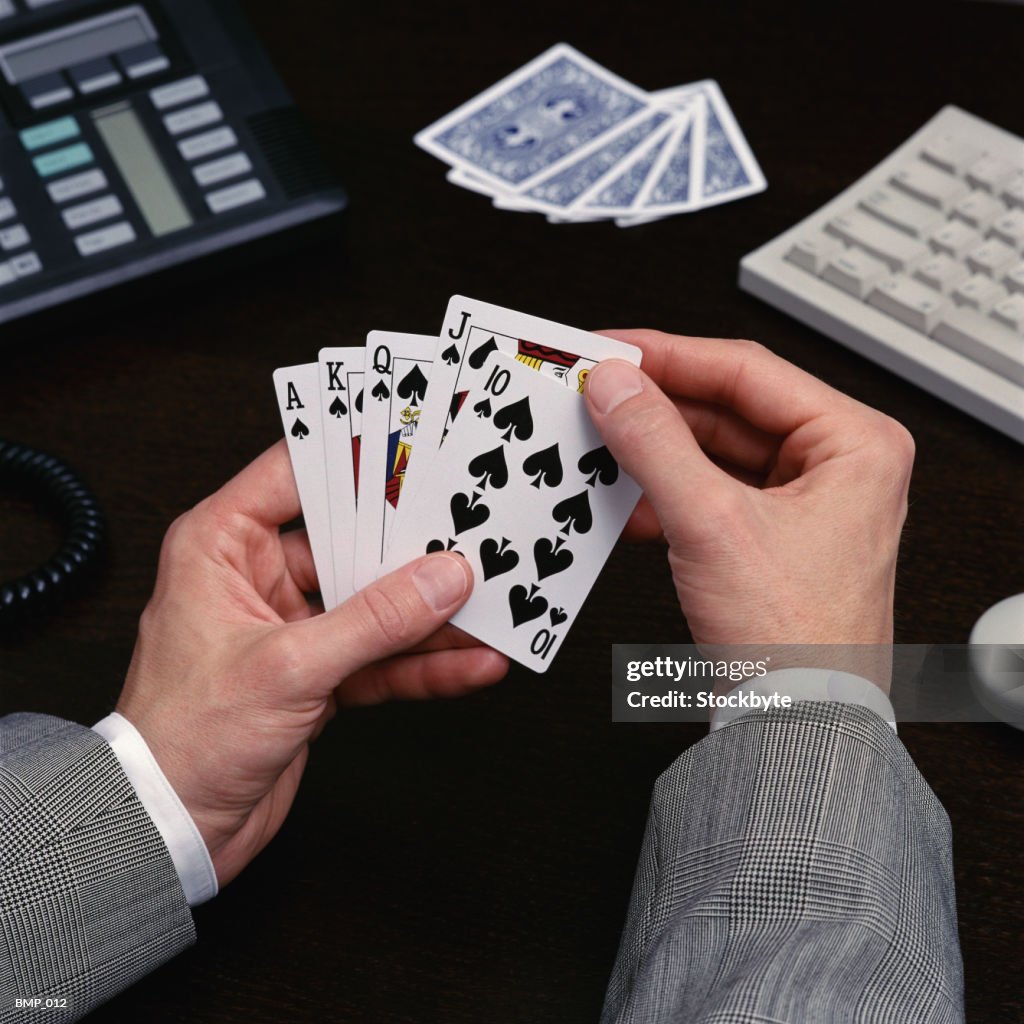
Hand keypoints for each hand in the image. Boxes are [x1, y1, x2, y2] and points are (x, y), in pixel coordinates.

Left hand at [116, 441, 507, 885]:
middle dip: (414, 545)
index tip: (416, 449)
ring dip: (432, 613)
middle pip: (352, 541)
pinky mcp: (319, 673)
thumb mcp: (288, 666)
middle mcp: (259, 577)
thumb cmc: (182, 740)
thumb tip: (441, 580)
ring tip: (490, 604)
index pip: (296, 474)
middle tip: (472, 530)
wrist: (170, 828)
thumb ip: (374, 621)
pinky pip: (383, 656)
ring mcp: (294, 626)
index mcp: (222, 546)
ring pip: (377, 603)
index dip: (357, 458)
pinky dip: (426, 663)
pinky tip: (471, 663)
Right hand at [585, 332, 914, 681]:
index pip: (746, 370)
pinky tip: (622, 497)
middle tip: (596, 392)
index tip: (612, 349)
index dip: (668, 354)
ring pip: (710, 449)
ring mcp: (801, 503)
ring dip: (652, 449)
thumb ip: (655, 442)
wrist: (796, 726)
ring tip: (600, 440)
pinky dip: (661, 492)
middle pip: (726, 407)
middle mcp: (835, 466)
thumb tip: (616, 386)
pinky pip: (705, 491)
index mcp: (855, 443)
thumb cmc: (797, 643)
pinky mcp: (767, 538)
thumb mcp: (712, 523)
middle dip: (655, 404)